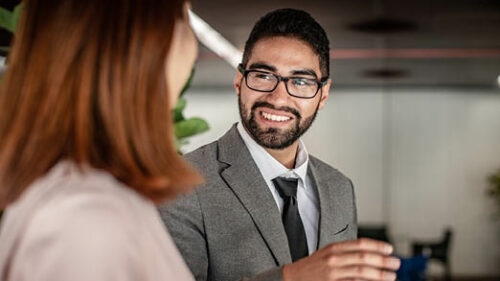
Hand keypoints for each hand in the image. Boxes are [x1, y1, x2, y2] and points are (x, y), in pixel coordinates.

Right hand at [282, 238, 399, 280]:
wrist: (292, 278)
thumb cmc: (312, 267)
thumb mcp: (327, 253)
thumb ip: (345, 252)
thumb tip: (367, 253)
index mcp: (334, 248)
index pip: (360, 244)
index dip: (377, 246)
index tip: (389, 249)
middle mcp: (334, 258)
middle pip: (363, 258)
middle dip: (382, 260)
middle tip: (396, 263)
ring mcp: (332, 273)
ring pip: (361, 272)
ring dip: (379, 274)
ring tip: (391, 276)